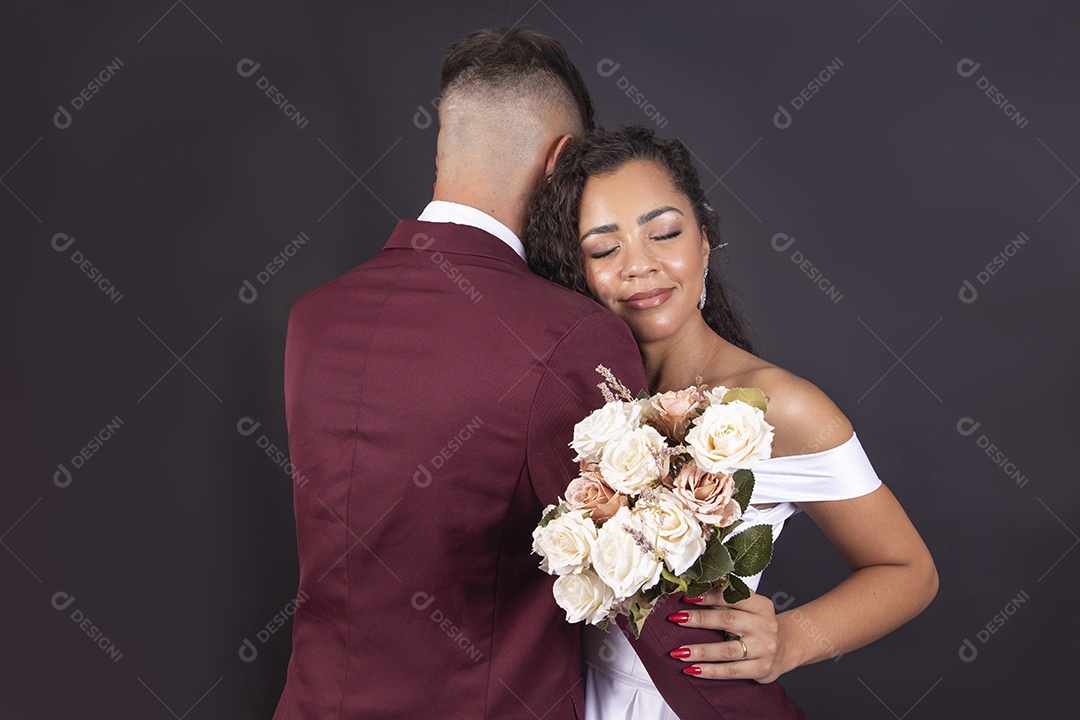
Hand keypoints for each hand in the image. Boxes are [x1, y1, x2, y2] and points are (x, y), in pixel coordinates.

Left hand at [666, 588, 789, 682]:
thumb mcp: (751, 607)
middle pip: (728, 620)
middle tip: (676, 619)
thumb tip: (694, 591)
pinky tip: (692, 669)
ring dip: (700, 651)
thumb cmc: (760, 624)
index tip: (687, 597)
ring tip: (678, 651)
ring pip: (727, 650)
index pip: (733, 597)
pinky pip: (732, 671)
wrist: (787, 648)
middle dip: (699, 619)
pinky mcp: (761, 669)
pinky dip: (710, 671)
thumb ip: (729, 599)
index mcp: (761, 605)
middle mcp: (765, 626)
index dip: (709, 596)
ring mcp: (764, 649)